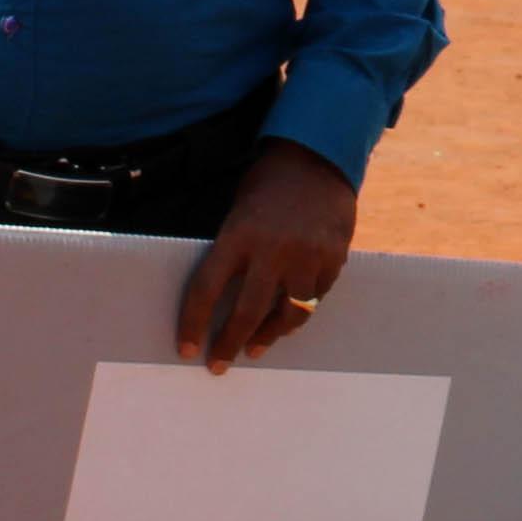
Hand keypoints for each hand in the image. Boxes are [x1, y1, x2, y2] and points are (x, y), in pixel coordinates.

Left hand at [180, 140, 354, 367]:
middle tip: (219, 364)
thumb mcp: (238, 212)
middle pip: (248, 312)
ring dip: (270, 336)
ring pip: (289, 314)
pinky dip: (301, 310)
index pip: (206, 289)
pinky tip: (290, 314)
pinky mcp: (334, 259)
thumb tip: (221, 298)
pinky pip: (316, 298)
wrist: (318, 156)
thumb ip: (233, 252)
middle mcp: (273, 249)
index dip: (193, 324)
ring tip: (256, 347)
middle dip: (230, 344)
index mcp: (239, 234)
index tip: (187, 348)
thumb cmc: (267, 184)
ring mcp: (308, 256)